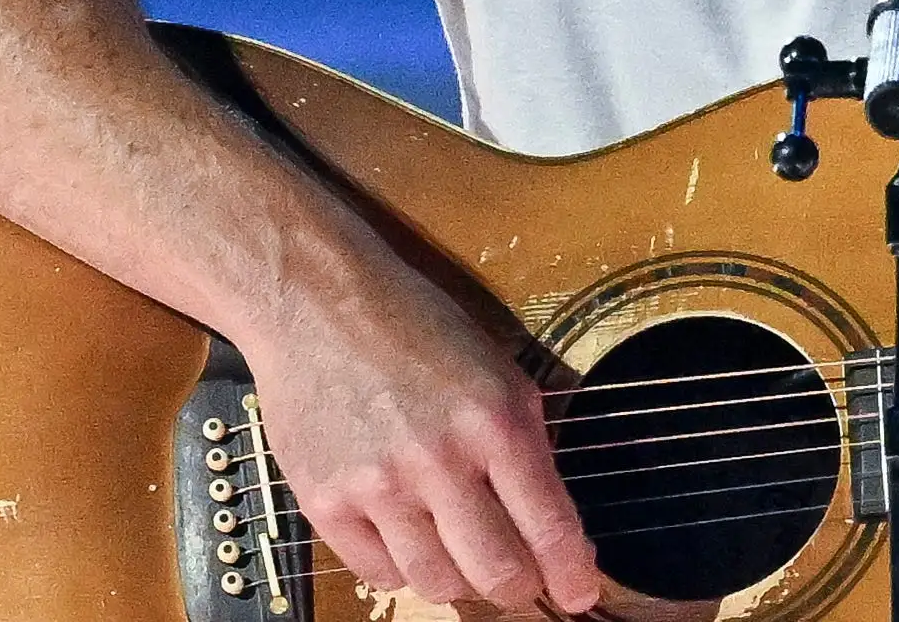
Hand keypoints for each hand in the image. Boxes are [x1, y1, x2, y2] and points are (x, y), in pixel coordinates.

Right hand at [248, 275, 602, 615]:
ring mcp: (378, 486)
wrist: (317, 305)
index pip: (548, 525)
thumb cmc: (415, 329)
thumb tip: (551, 523)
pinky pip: (379, 573)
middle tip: (521, 582)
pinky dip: (402, 567)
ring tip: (461, 553)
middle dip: (520, 589)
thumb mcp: (498, 371)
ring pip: (437, 584)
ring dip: (460, 581)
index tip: (581, 593)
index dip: (572, 573)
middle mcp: (439, 460)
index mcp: (494, 422)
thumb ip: (526, 443)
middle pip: (495, 572)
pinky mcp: (324, 501)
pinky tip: (407, 536)